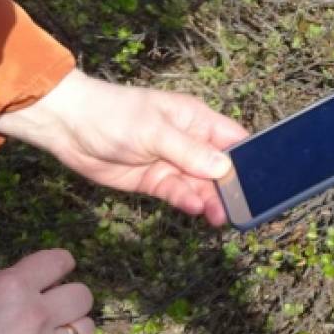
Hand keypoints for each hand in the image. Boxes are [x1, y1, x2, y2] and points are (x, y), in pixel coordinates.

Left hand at [0, 70, 249, 225]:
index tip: (264, 183)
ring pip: (200, 186)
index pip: (234, 141)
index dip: (249, 160)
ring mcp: (172, 163)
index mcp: (196, 120)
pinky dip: (186, 202)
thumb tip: (224, 167)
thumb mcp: (155, 131)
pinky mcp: (154, 181)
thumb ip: (189, 151)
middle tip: (241, 210)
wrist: (69, 127)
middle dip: (231, 188)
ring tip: (218, 218)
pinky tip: (194, 209)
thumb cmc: (114, 115)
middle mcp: (189, 142)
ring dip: (210, 200)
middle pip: (220, 169)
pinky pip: (178, 194)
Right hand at [0, 249, 93, 333]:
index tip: (57, 273)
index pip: (60, 262)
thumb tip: (23, 288)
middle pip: (82, 297)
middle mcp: (35, 316)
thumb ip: (2, 287)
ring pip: (85, 333)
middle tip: (55, 308)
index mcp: (13, 286)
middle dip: (69, 299)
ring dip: (71, 332)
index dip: (60, 266)